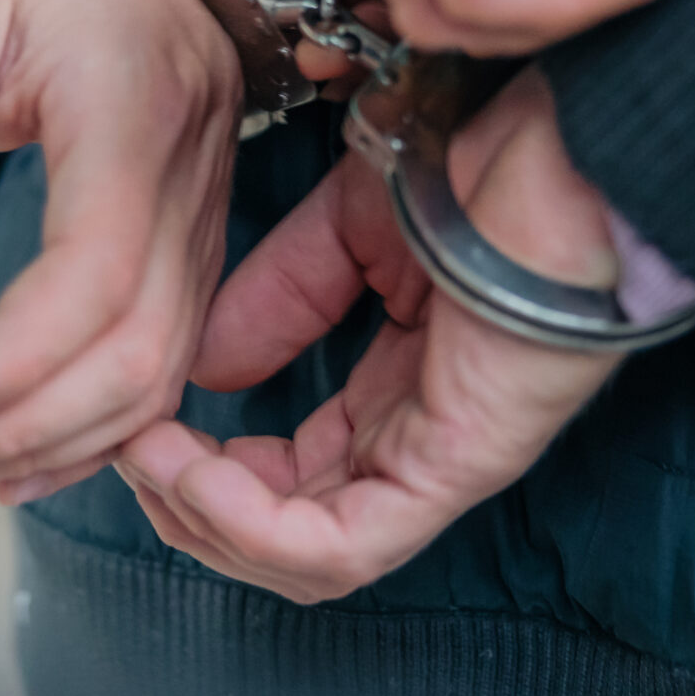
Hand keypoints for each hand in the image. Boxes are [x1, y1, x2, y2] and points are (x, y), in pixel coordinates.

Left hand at [0, 0, 242, 504]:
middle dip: (15, 425)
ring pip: (153, 385)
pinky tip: (16, 465)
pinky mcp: (194, 269)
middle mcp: (184, 199)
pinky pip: (163, 379)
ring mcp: (201, 241)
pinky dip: (93, 439)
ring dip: (46, 445)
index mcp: (129, 125)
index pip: (94, 273)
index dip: (15, 360)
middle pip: (131, 357)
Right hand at [115, 69, 620, 601]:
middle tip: (130, 451)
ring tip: (152, 459)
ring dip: (208, 521)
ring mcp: (442, 462)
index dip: (204, 468)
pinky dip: (255, 525)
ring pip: (308, 559)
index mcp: (400, 396)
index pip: (290, 479)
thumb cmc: (490, 165)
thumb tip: (202, 367)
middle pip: (288, 535)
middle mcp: (421, 443)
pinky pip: (342, 544)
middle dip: (190, 509)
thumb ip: (276, 296)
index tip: (142, 422)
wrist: (564, 136)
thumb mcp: (345, 227)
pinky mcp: (457, 463)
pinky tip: (196, 470)